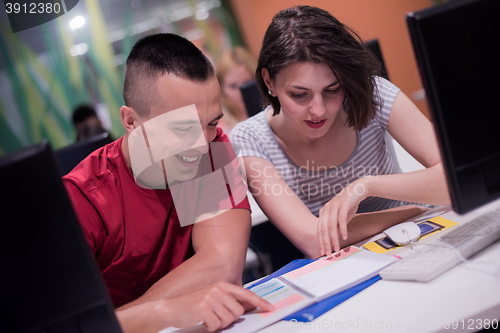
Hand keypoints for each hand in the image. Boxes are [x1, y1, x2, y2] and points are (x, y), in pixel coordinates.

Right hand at [116, 281, 273, 332]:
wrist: (169, 308)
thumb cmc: (191, 305)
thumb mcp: (212, 298)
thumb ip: (229, 301)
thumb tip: (247, 308)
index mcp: (222, 285)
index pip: (245, 294)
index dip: (259, 302)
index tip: (270, 308)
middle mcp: (218, 289)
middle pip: (238, 312)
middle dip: (228, 319)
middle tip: (215, 317)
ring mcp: (211, 298)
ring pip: (228, 320)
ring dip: (219, 324)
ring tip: (207, 318)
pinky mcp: (205, 308)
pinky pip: (216, 326)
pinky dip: (210, 327)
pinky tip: (201, 321)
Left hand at [318, 178, 368, 254]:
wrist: (357, 189)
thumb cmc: (348, 205)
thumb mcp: (340, 217)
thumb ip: (336, 227)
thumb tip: (334, 240)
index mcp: (323, 212)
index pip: (319, 229)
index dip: (321, 241)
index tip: (323, 251)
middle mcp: (326, 209)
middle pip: (323, 228)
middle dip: (325, 242)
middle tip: (328, 252)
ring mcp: (334, 206)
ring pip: (331, 225)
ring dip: (333, 238)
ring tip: (336, 247)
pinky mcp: (343, 204)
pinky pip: (341, 219)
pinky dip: (342, 229)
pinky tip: (344, 237)